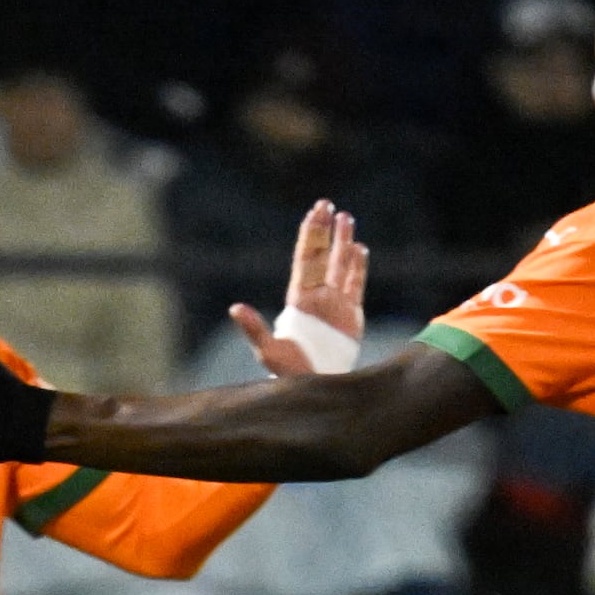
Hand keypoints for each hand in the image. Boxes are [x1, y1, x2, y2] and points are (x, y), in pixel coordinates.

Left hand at [232, 198, 366, 377]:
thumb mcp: (268, 352)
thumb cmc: (288, 374)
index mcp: (299, 299)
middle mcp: (317, 297)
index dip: (310, 235)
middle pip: (322, 256)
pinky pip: (355, 285)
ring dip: (343, 243)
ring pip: (340, 266)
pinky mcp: (351, 317)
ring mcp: (334, 305)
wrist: (315, 389)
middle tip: (329, 205)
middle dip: (325, 231)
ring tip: (347, 219)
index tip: (315, 212)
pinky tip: (360, 250)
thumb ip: (254, 329)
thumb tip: (235, 308)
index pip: (306, 259)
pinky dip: (358, 267)